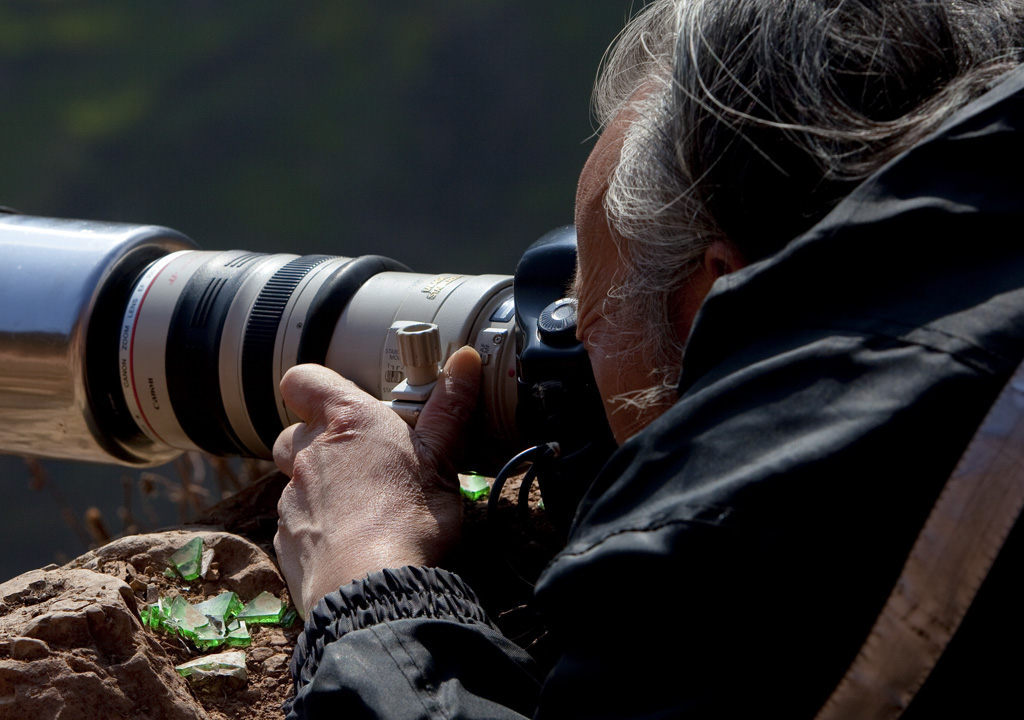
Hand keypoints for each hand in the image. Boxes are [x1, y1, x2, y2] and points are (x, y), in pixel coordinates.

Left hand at [273, 346, 481, 616]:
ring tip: (362, 511)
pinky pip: (296, 525)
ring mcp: (293, 500)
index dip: (315, 387)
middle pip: (293, 435)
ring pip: (296, 483)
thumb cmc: (412, 519)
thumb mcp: (443, 459)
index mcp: (349, 423)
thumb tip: (467, 360)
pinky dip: (317, 530)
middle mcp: (311, 455)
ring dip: (320, 490)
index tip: (338, 401)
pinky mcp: (286, 542)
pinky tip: (350, 546)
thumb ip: (449, 408)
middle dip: (317, 444)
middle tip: (360, 462)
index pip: (304, 380)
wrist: (374, 589)